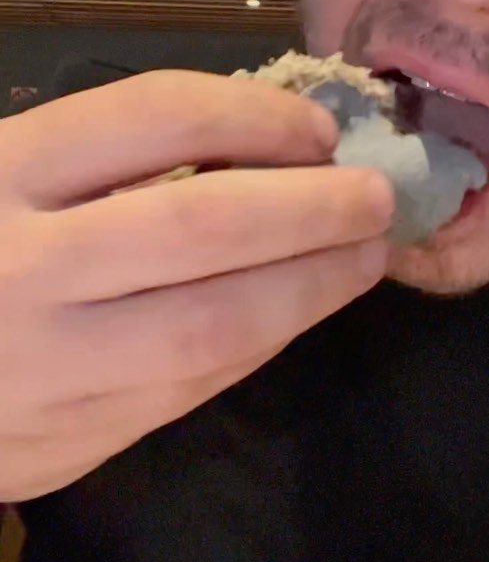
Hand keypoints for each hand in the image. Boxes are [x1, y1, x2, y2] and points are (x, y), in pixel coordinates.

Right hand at [0, 71, 392, 499]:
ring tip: (364, 258)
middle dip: (312, 209)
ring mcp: (42, 369)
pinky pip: (186, 392)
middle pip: (201, 228)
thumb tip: (259, 143)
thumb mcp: (0, 169)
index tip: (314, 129)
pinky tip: (294, 314)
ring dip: (309, 291)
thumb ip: (96, 156)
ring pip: (210, 330)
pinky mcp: (61, 447)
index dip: (255, 115)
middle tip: (378, 196)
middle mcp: (19, 268)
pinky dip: (257, 347)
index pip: (155, 116)